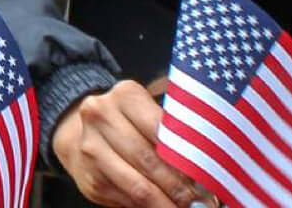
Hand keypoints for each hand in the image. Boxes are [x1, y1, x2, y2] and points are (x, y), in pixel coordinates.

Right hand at [52, 81, 201, 207]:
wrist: (82, 130)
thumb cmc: (130, 122)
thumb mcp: (150, 112)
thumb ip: (174, 132)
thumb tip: (206, 170)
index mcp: (125, 95)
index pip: (162, 129)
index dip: (187, 157)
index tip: (208, 177)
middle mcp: (101, 116)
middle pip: (149, 160)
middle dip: (179, 187)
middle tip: (200, 202)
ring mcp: (91, 147)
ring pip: (138, 186)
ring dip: (166, 203)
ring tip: (185, 207)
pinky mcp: (89, 177)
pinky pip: (125, 199)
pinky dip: (149, 207)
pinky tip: (163, 206)